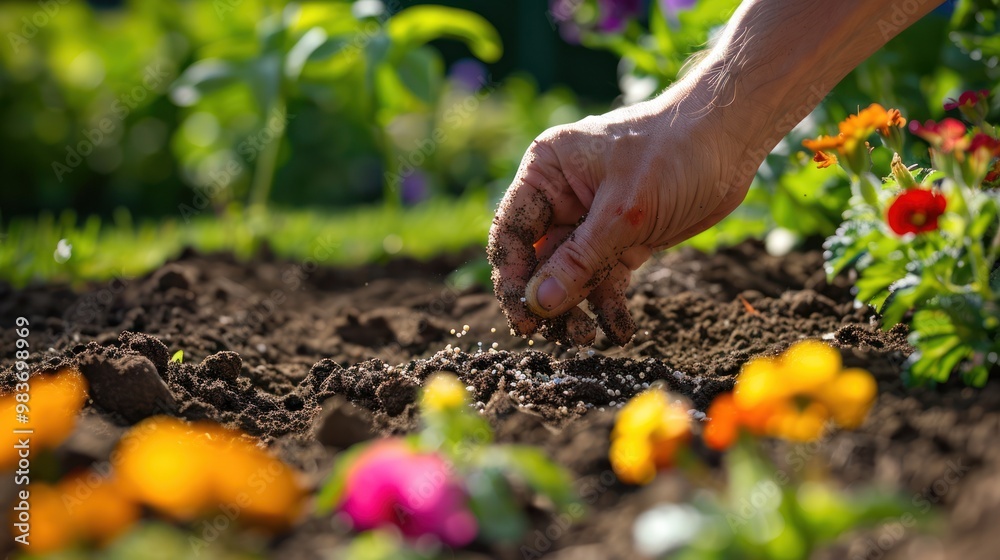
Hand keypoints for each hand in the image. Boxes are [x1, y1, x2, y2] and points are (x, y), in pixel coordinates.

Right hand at [487, 81, 760, 345]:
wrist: (731, 140)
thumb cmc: (674, 152)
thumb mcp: (624, 210)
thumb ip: (580, 259)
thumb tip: (539, 304)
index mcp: (547, 172)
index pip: (513, 232)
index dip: (512, 276)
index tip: (523, 317)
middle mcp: (562, 197)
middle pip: (537, 260)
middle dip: (546, 300)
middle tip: (554, 336)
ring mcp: (591, 220)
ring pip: (569, 276)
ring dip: (575, 309)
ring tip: (587, 338)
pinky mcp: (622, 238)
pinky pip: (604, 278)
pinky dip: (608, 305)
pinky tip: (620, 330)